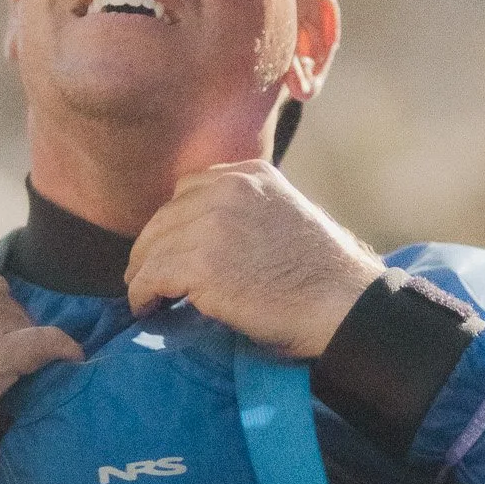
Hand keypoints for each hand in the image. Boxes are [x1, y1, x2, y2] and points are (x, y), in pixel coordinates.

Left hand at [124, 162, 382, 358]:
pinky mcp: (200, 263)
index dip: (175, 223)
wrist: (341, 302)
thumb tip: (206, 236)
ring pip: (152, 249)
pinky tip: (148, 309)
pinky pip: (151, 278)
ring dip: (144, 275)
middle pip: (165, 217)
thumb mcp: (285, 215)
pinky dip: (143, 295)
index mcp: (250, 174)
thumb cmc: (322, 273)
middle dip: (152, 248)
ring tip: (146, 296)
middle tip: (146, 276)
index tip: (170, 248)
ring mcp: (212, 223)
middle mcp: (227, 189)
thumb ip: (247, 211)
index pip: (189, 190)